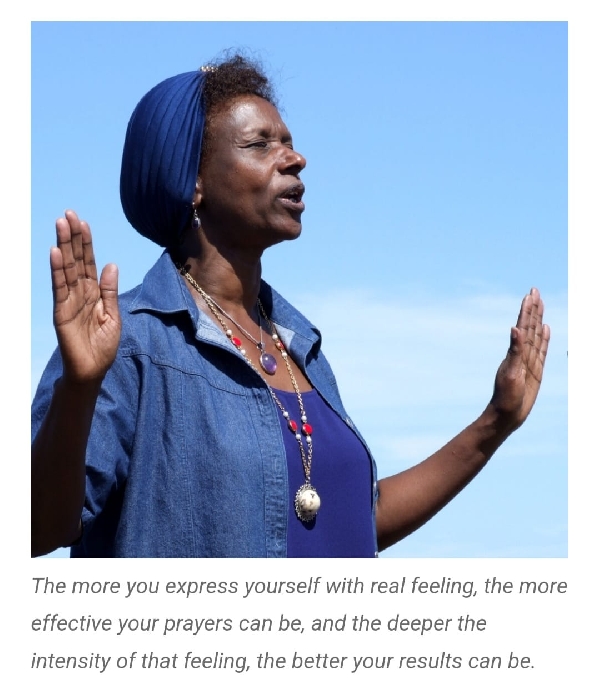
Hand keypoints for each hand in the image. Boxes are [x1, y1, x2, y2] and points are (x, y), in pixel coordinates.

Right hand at [51, 210, 120, 382]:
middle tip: (69, 214)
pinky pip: (59, 288)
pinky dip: (57, 270)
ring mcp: (68, 301)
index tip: (83, 223)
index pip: (89, 263)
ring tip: (61, 224)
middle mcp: (79, 293)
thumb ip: (110, 291)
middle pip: (76, 260)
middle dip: (73, 238)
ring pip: (66, 269)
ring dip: (64, 246)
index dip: (86, 244)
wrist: (92, 370)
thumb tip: (111, 264)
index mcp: (94, 293)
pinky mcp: (61, 312)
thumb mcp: (113, 316)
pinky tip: (55, 253)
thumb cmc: (103, 346)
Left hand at [490, 287, 549, 429]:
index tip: (530, 294)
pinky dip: (544, 339)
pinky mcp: (535, 371)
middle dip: (532, 309)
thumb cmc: (505, 397)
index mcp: (515, 352)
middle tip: (534, 291)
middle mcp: (521, 354)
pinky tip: (546, 329)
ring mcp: (528, 361)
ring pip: (535, 336)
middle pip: (529, 326)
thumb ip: (514, 351)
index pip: (523, 326)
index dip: (527, 310)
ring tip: (540, 304)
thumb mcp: (510, 373)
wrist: (506, 415)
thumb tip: (514, 328)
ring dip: (537, 320)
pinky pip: (541, 351)